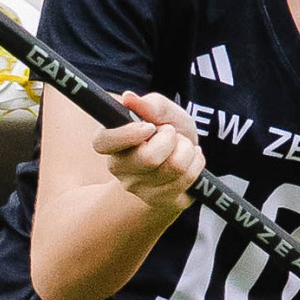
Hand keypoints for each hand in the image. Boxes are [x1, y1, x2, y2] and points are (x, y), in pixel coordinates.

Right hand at [90, 89, 203, 213]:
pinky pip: (187, 178)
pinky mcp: (159, 201)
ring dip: (187, 150)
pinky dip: (196, 163)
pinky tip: (190, 161)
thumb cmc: (169, 133)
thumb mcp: (165, 112)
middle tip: (170, 134)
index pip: (102, 142)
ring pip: (174, 167)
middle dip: (171, 139)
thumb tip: (128, 98)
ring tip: (182, 148)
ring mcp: (138, 189)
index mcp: (112, 143)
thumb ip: (151, 104)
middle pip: (149, 158)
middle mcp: (120, 169)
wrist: (184, 161)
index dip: (127, 134)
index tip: (149, 127)